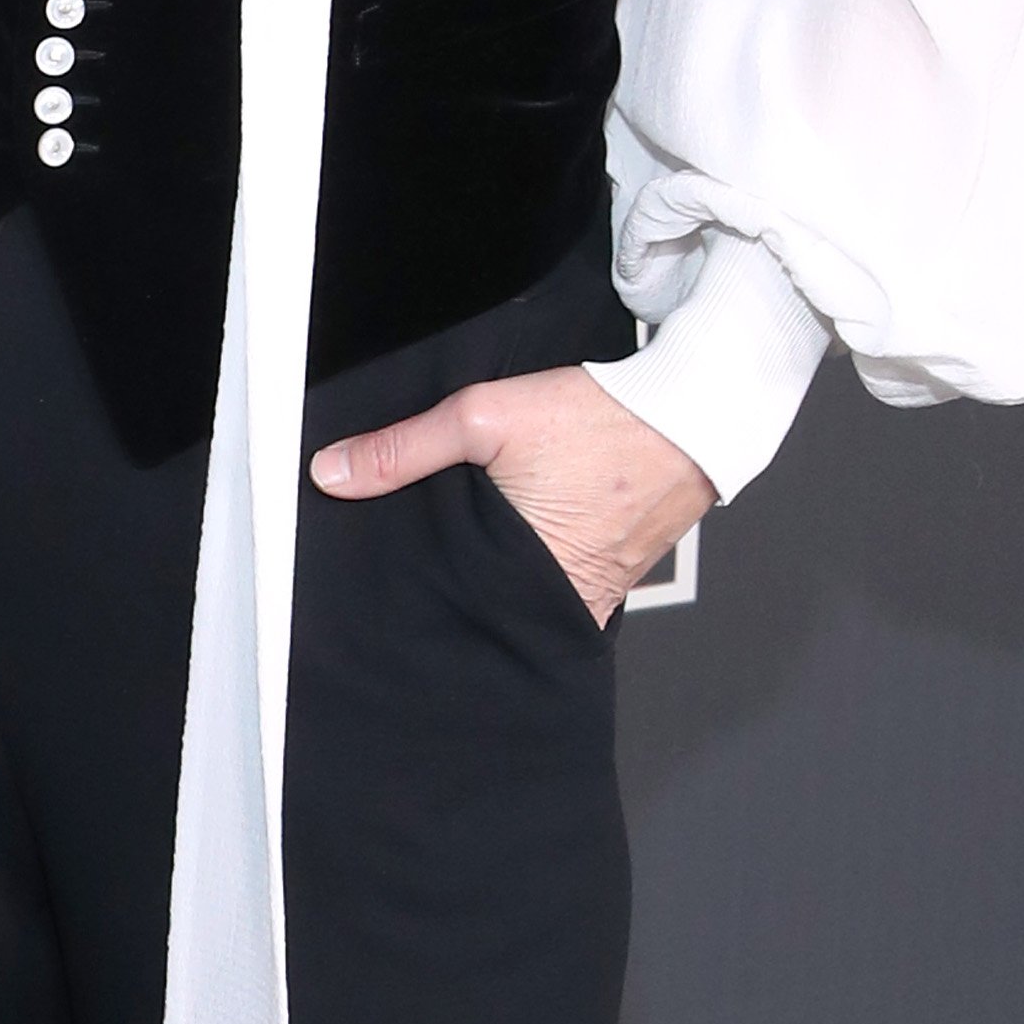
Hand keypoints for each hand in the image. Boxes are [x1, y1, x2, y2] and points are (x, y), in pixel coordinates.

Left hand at [309, 363, 713, 627]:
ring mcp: (599, 595)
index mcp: (533, 582)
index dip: (421, 603)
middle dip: (453, 595)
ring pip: (523, 604)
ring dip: (496, 583)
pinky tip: (514, 543)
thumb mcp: (485, 418)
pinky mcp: (617, 576)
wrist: (692, 409)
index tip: (391, 592)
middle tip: (426, 566)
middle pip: (487, 614)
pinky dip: (536, 572)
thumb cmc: (603, 417)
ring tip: (468, 554)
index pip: (454, 615)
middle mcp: (570, 604)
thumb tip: (332, 473)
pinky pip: (561, 587)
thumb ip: (404, 449)